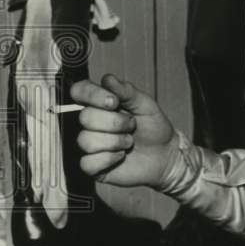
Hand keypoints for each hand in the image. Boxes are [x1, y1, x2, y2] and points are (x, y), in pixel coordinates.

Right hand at [71, 73, 178, 188]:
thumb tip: (108, 79)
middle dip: (115, 122)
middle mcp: (92, 123)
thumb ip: (126, 91)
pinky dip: (109, 159)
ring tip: (128, 142)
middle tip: (131, 126)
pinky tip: (121, 156)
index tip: (114, 102)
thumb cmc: (153, 128)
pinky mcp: (93, 166)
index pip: (80, 91)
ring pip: (86, 140)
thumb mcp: (145, 104)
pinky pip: (88, 162)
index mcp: (100, 104)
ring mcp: (91, 144)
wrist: (164, 155)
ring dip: (115, 141)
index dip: (93, 95)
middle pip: (85, 117)